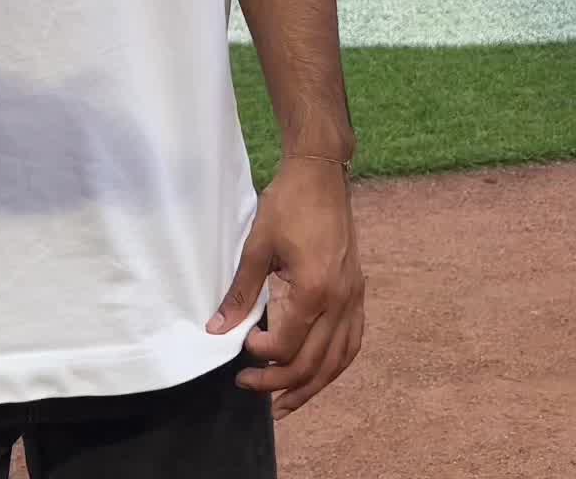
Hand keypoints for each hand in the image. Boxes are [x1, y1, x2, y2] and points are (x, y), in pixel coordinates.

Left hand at [206, 155, 364, 420]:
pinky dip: (335, 364)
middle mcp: (340, 301)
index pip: (287, 345)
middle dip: (279, 383)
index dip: (260, 355)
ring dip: (311, 386)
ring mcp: (353, 298)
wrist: (321, 174)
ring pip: (337, 360)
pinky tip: (318, 372)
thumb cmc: (288, 204)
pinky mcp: (357, 291)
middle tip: (249, 387)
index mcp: (314, 290)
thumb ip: (241, 293)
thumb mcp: (257, 245)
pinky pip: (352, 341)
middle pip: (313, 363)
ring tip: (284, 402)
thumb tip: (218, 329)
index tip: (239, 347)